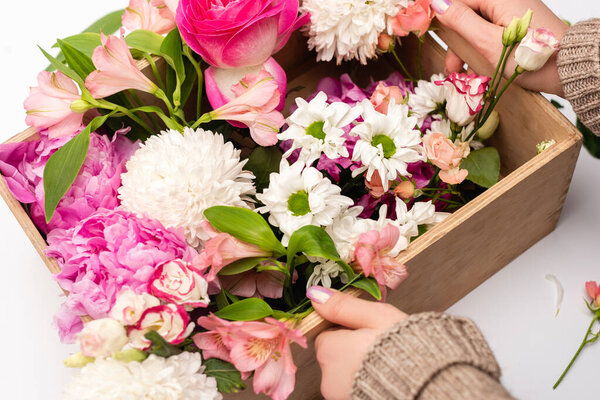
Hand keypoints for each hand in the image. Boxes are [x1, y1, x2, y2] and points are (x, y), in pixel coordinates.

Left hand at [306, 287, 407, 399]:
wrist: (427, 383)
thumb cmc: (405, 349)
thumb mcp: (375, 316)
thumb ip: (343, 306)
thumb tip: (316, 294)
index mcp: (329, 351)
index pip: (326, 332)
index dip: (348, 327)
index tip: (367, 328)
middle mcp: (328, 378)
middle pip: (334, 352)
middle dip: (352, 346)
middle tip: (378, 342)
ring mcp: (339, 395)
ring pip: (344, 371)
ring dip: (359, 364)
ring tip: (384, 359)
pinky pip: (353, 385)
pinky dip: (365, 379)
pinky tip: (383, 373)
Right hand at [436, 0, 568, 95]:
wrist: (567, 69)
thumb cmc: (529, 57)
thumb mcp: (488, 42)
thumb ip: (461, 21)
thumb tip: (436, 3)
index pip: (459, 1)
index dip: (441, 17)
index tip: (426, 35)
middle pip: (467, 14)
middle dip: (455, 40)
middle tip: (451, 67)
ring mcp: (514, 12)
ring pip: (477, 26)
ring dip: (467, 49)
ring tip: (463, 73)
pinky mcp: (519, 25)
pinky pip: (491, 32)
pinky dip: (481, 49)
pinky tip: (478, 69)